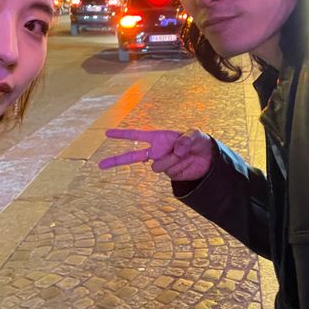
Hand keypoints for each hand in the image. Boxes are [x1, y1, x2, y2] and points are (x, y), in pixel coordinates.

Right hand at [98, 128, 212, 180]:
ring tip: (186, 155)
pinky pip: (172, 172)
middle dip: (116, 160)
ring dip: (174, 160)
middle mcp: (157, 151)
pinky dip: (181, 167)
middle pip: (132, 157)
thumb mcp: (195, 135)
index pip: (136, 135)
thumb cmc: (198, 142)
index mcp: (158, 138)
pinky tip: (188, 163)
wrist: (208, 159)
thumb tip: (177, 149)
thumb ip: (186, 139)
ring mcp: (162, 164)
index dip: (122, 134)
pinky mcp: (170, 174)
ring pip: (160, 166)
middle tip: (100, 165)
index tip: (107, 133)